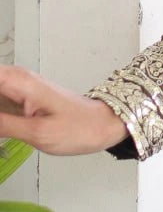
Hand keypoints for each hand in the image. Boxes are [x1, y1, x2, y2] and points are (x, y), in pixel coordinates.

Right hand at [0, 64, 128, 155]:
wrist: (103, 124)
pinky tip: (4, 129)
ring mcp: (19, 87)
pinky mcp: (22, 98)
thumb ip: (2, 125)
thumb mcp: (37, 133)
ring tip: (5, 130)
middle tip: (2, 128)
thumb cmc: (76, 128)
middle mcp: (17, 79)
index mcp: (19, 82)